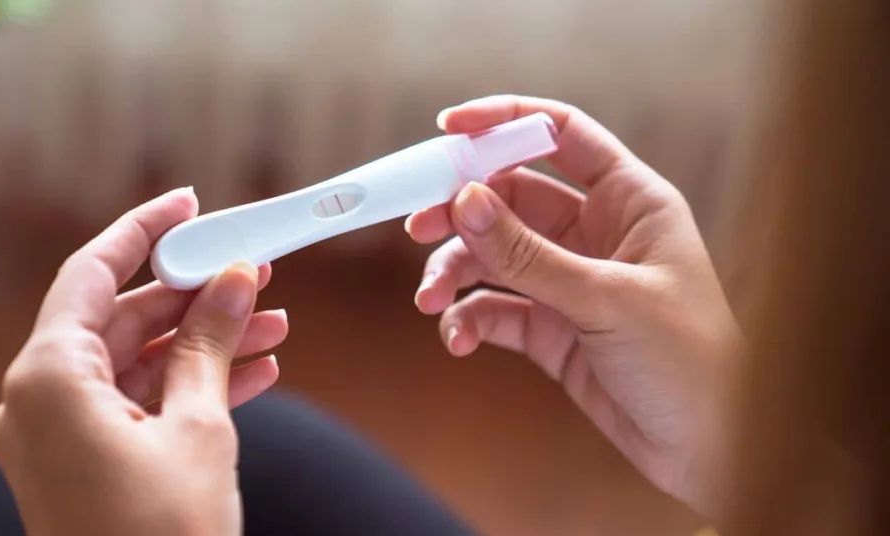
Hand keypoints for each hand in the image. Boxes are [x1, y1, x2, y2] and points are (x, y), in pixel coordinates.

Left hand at [0, 188, 287, 535]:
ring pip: (137, 361)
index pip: (93, 273)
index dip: (144, 231)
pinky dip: (190, 384)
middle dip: (195, 296)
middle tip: (256, 272)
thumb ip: (211, 343)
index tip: (190, 203)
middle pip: (121, 318)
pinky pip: (138, 403)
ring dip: (205, 343)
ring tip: (274, 323)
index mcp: (49, 379)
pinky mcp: (83, 461)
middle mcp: (40, 400)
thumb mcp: (199, 428)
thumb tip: (235, 278)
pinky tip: (254, 370)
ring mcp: (59, 434)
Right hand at [406, 95, 742, 515]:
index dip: (505, 121)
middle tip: (417, 227)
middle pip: (511, 197)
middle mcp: (596, 232)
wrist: (709, 448)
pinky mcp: (552, 329)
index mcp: (629, 201)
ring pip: (493, 256)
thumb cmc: (689, 361)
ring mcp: (570, 281)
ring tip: (431, 300)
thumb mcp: (606, 300)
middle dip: (461, 210)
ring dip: (455, 271)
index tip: (448, 129)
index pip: (561, 134)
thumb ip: (529, 254)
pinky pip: (495, 309)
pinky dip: (469, 319)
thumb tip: (465, 201)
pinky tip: (458, 339)